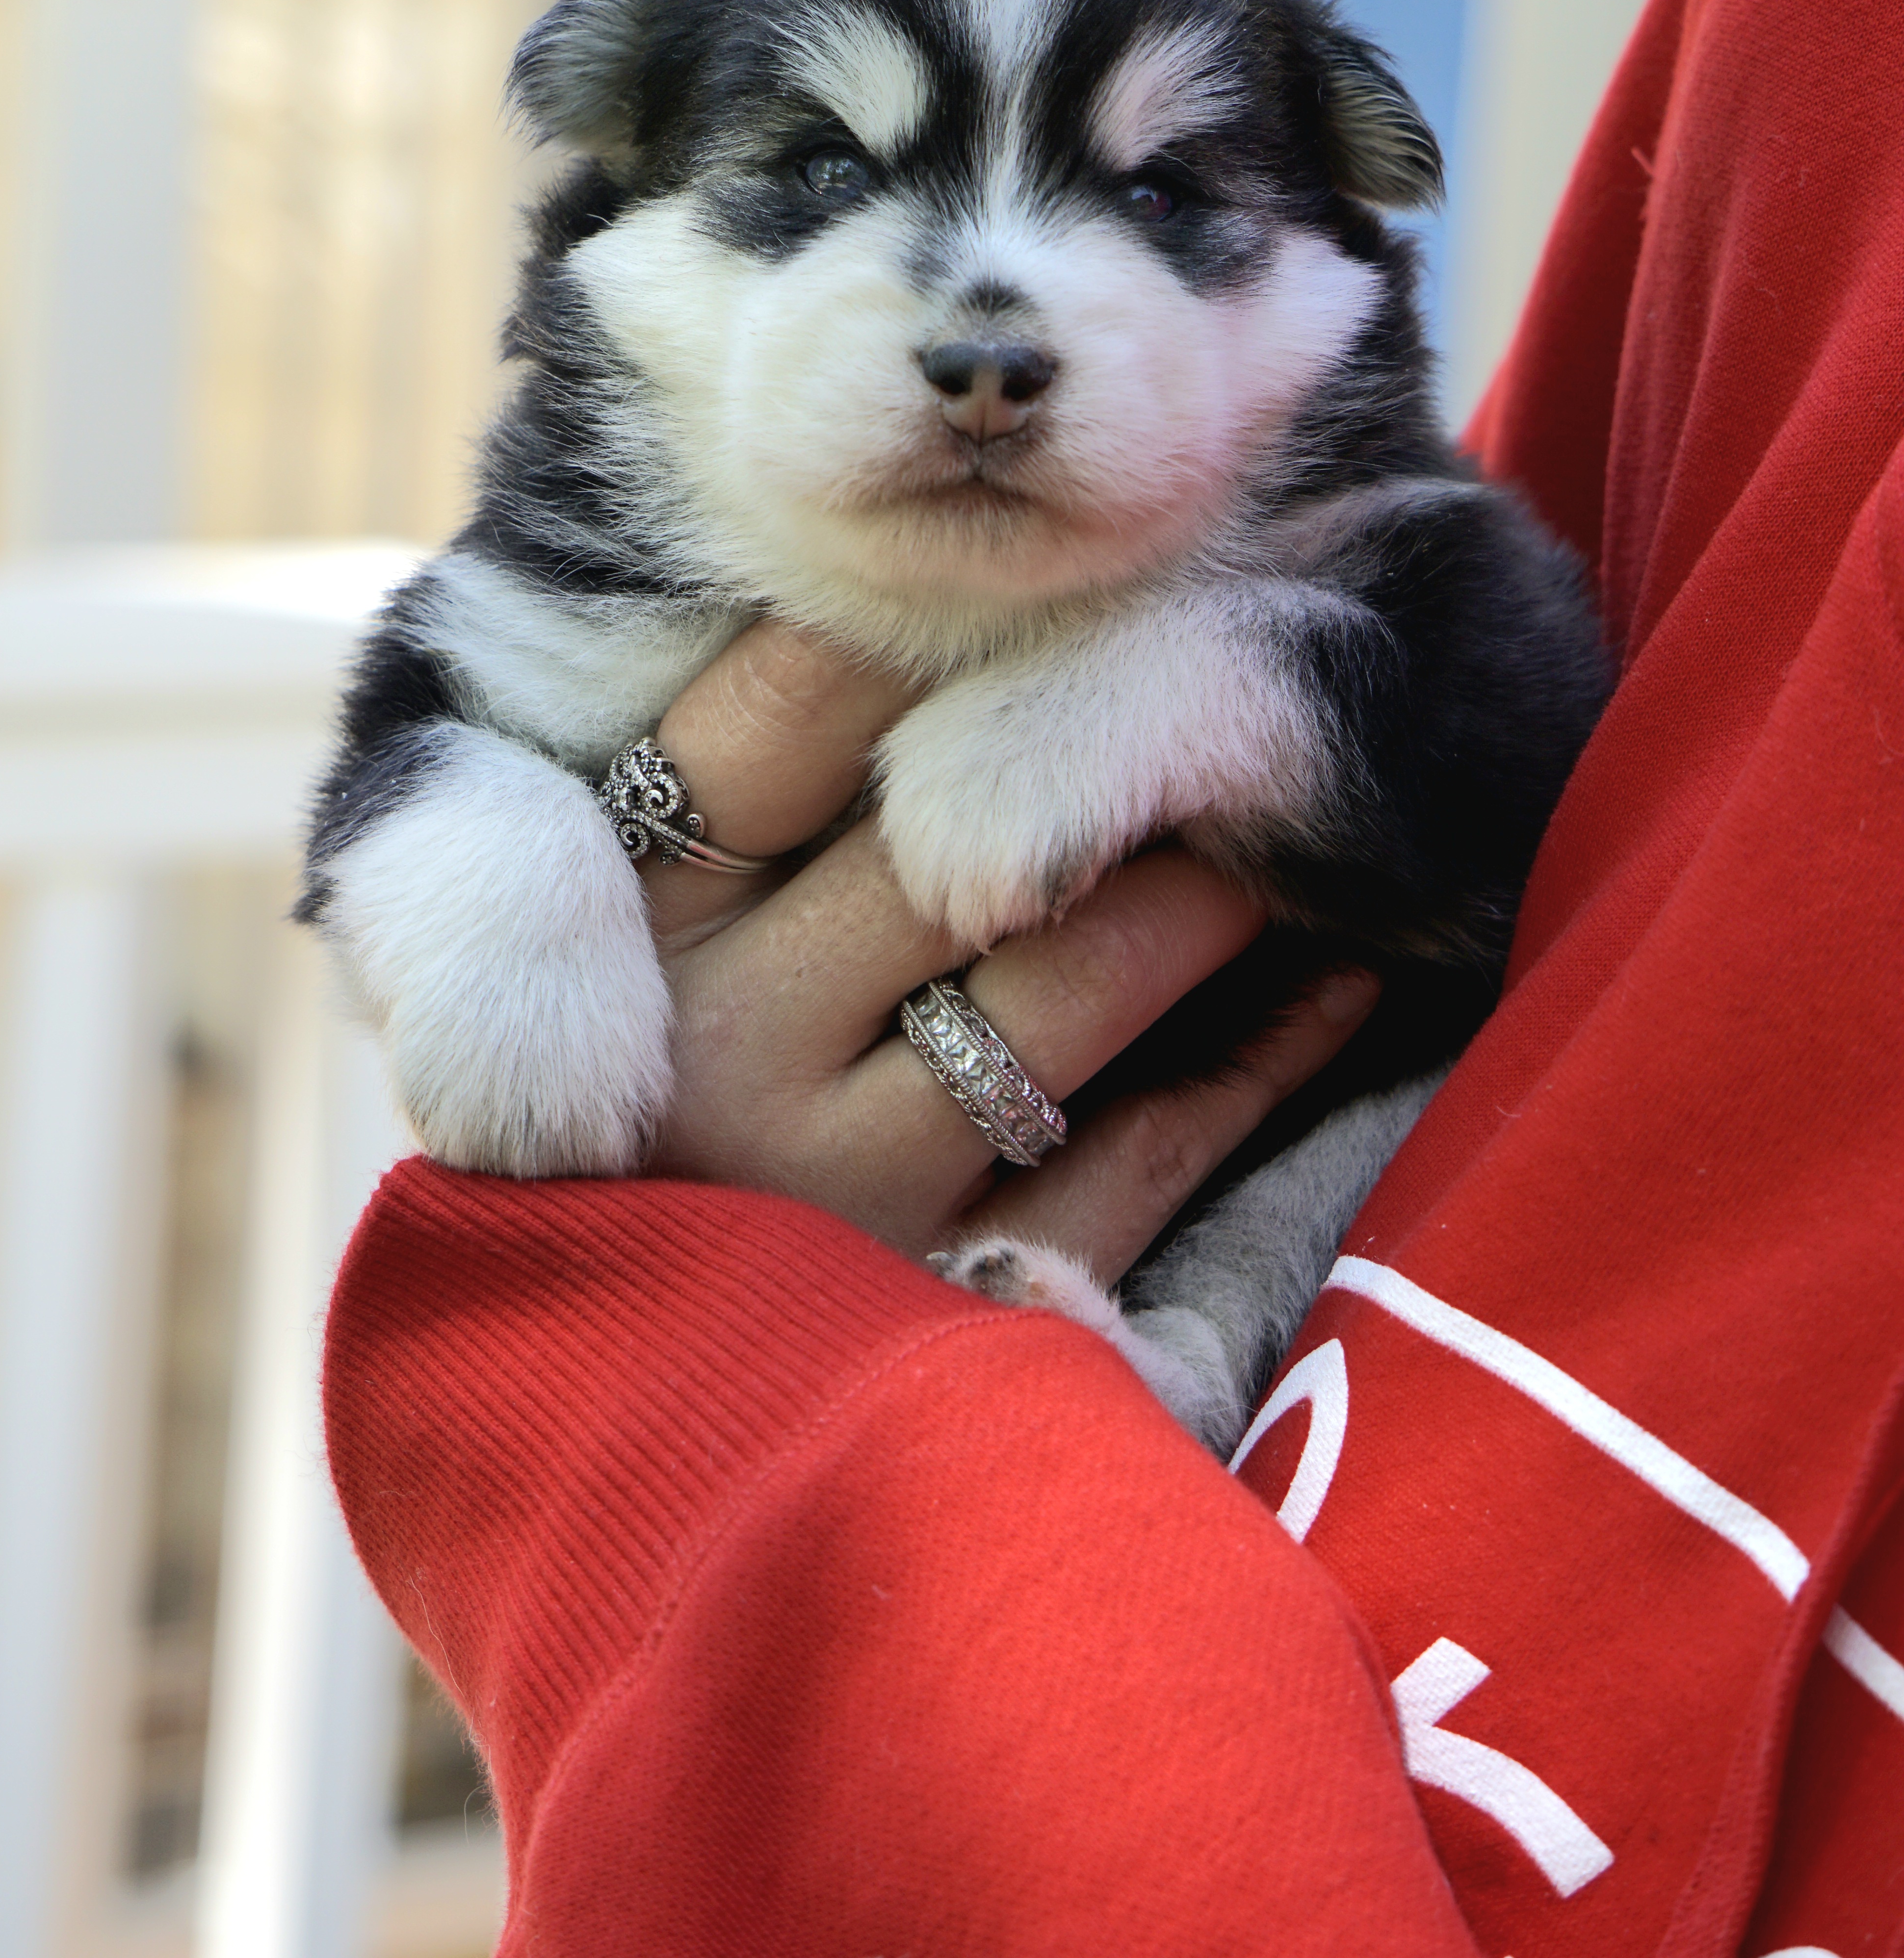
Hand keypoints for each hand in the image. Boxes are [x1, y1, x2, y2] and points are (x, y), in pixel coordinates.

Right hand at [642, 621, 1379, 1284]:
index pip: (765, 734)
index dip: (907, 629)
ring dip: (1203, 897)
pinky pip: (1146, 1153)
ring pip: (1064, 999)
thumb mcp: (621, 929)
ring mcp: (837, 1194)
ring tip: (1290, 824)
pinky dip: (1261, 1056)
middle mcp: (719, 1058)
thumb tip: (865, 599)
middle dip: (1098, 749)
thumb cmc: (648, 1080)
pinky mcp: (953, 1303)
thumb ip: (717, 785)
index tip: (1027, 563)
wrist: (664, 1394)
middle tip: (1225, 661)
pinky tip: (1336, 977)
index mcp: (624, 942)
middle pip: (946, 858)